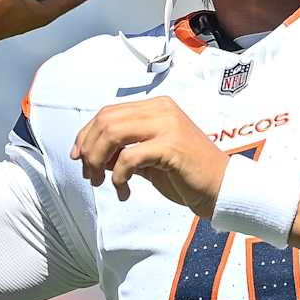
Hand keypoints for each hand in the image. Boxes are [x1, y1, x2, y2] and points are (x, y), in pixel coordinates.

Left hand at [71, 96, 228, 214]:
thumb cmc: (186, 175)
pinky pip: (128, 157)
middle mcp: (162, 110)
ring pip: (112, 133)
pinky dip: (118, 177)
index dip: (86, 134)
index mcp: (157, 107)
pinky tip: (124, 192)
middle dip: (88, 149)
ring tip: (100, 182)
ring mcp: (167, 125)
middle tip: (89, 175)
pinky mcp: (171, 146)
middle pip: (106, 120)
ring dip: (97, 160)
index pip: (108, 112)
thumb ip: (124, 150)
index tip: (78, 157)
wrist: (221, 188)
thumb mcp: (149, 158)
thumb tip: (91, 154)